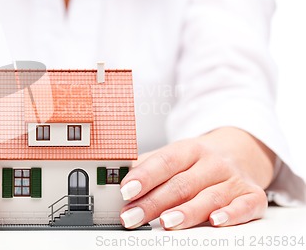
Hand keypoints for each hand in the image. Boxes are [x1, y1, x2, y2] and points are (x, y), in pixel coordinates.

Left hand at [119, 127, 275, 229]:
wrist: (242, 151)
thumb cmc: (200, 160)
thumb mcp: (176, 155)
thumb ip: (149, 165)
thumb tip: (120, 178)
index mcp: (190, 149)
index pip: (165, 161)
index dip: (145, 176)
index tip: (126, 190)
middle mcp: (212, 162)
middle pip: (181, 184)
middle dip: (154, 203)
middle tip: (132, 217)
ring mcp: (233, 179)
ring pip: (209, 196)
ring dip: (187, 211)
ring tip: (166, 222)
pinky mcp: (252, 196)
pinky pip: (244, 206)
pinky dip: (231, 214)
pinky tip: (215, 221)